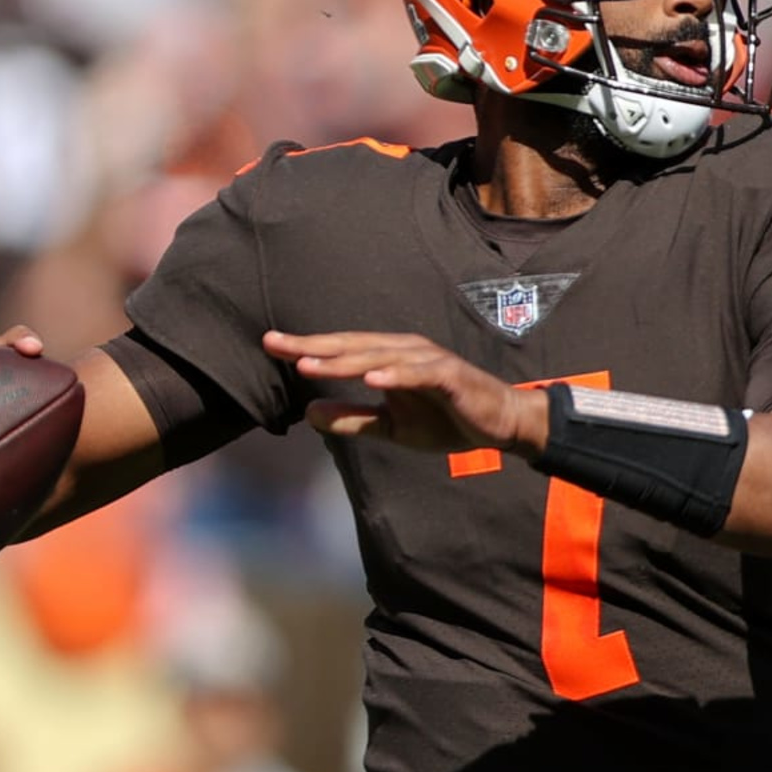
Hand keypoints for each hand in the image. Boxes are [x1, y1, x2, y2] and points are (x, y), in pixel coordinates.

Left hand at [263, 330, 544, 455]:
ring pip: (380, 357)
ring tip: (310, 364)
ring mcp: (429, 362)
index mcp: (391, 359)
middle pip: (354, 346)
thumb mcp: (393, 427)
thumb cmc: (447, 420)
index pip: (342, 351)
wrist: (501, 424)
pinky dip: (396, 375)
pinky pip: (419, 374)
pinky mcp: (450, 377)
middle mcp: (406, 351)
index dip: (307, 348)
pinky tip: (371, 378)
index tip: (270, 344)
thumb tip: (308, 415)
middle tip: (275, 343)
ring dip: (345, 360)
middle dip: (314, 346)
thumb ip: (354, 419)